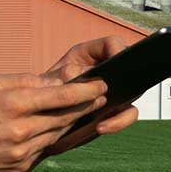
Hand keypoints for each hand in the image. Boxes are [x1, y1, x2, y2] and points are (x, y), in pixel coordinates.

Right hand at [0, 36, 139, 171]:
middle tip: (101, 97)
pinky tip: (55, 128)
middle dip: (86, 106)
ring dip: (71, 122)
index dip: (87, 91)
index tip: (102, 85)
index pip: (62, 97)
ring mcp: (21, 152)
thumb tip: (52, 80)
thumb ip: (23, 81)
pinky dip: (50, 137)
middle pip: (65, 117)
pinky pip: (42, 149)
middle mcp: (22, 130)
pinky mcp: (17, 167)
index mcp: (14, 104)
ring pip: (57, 134)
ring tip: (83, 110)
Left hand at [36, 35, 143, 158]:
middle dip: (128, 82)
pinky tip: (100, 128)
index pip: (112, 44)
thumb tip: (80, 75)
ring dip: (121, 110)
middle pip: (130, 69)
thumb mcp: (49, 81)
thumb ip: (64, 75)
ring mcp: (113, 91)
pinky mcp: (114, 111)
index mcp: (90, 55)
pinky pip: (125, 115)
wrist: (38, 118)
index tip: (118, 60)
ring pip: (132, 94)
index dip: (118, 50)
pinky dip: (116, 122)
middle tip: (116, 94)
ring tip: (101, 123)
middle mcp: (106, 71)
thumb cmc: (41, 94)